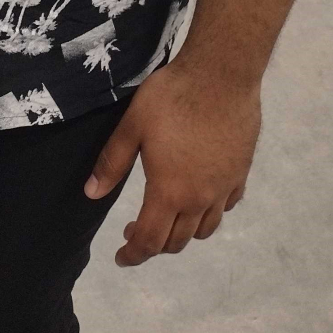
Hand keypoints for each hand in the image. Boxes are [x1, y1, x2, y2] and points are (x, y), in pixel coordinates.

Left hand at [84, 57, 259, 264]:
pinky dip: (210, 212)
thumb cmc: (172, 97)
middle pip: (178, 240)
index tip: (121, 257)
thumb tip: (91, 194)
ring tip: (167, 216)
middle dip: (154, 244)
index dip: (134, 254)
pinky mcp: (241, 172)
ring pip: (205, 229)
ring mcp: (224, 187)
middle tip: (135, 228)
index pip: (150, 241)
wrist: (221, 74)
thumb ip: (112, 163)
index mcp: (169, 191)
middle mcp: (200, 199)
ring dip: (183, 233)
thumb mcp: (132, 126)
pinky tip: (201, 196)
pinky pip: (226, 206)